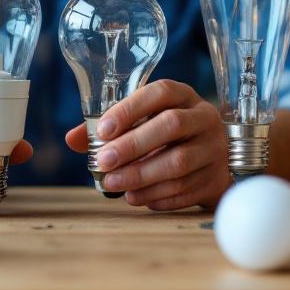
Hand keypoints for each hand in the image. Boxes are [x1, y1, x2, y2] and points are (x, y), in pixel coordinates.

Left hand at [64, 79, 227, 210]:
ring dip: (141, 176)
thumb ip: (110, 128)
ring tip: (113, 184)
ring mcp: (214, 149)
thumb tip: (73, 139)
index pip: (160, 93)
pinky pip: (186, 189)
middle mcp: (203, 118)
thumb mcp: (145, 123)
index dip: (130, 109)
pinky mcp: (216, 178)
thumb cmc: (168, 137)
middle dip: (133, 145)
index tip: (103, 130)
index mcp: (183, 96)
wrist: (212, 163)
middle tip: (104, 162)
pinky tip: (135, 197)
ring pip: (179, 162)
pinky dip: (156, 196)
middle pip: (171, 126)